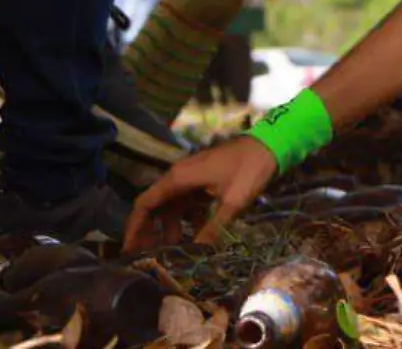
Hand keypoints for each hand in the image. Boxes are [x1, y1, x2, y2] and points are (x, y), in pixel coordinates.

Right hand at [124, 137, 275, 251]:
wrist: (271, 145)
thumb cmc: (250, 169)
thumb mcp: (233, 202)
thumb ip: (213, 228)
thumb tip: (198, 254)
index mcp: (178, 179)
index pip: (144, 205)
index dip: (134, 228)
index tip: (130, 250)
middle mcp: (179, 177)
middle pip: (155, 208)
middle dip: (152, 233)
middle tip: (152, 257)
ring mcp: (192, 178)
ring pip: (173, 208)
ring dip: (173, 229)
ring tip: (178, 252)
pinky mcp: (204, 181)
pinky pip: (189, 203)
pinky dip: (190, 220)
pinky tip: (200, 235)